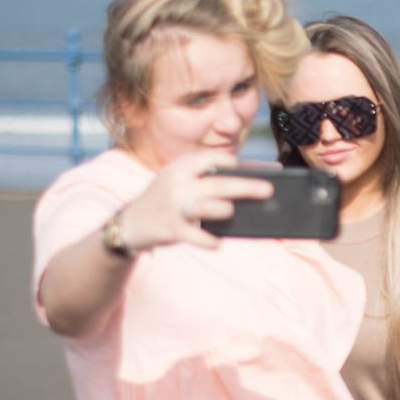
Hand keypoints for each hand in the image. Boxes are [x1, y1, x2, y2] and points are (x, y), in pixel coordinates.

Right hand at [118, 151, 272, 251]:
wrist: (131, 223)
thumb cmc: (166, 198)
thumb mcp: (178, 179)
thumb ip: (207, 175)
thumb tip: (253, 174)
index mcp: (179, 167)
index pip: (211, 158)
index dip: (233, 162)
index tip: (254, 168)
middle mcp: (177, 185)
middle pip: (219, 184)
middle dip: (247, 187)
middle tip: (268, 190)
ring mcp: (175, 208)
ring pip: (210, 208)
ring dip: (225, 211)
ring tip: (229, 211)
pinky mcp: (173, 230)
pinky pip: (201, 237)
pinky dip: (212, 241)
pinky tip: (217, 241)